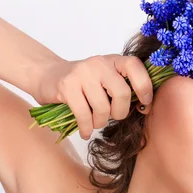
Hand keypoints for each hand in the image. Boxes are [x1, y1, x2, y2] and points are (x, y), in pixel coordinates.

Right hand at [33, 54, 152, 139]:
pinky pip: (84, 115)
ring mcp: (82, 73)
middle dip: (120, 112)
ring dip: (100, 122)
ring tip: (95, 122)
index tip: (144, 104)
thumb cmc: (84, 84)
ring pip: (102, 108)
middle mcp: (99, 63)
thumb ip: (124, 87)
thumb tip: (145, 107)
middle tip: (112, 116)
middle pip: (122, 93)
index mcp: (113, 61)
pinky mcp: (67, 86)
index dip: (144, 87)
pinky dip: (86, 128)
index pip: (135, 67)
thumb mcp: (106, 79)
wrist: (48, 75)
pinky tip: (85, 131)